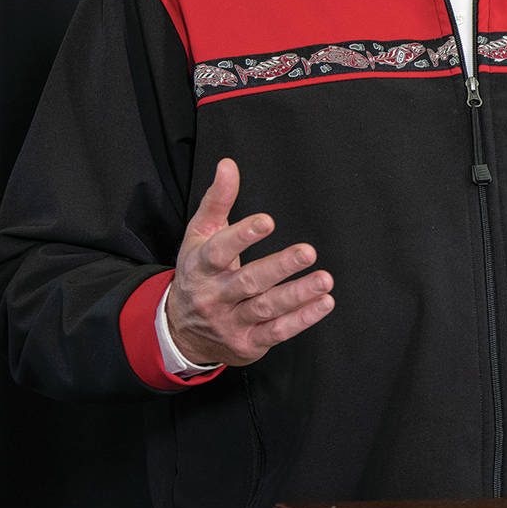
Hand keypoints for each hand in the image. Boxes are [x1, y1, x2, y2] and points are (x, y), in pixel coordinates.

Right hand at [164, 158, 333, 367]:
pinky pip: (278, 331)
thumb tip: (228, 164)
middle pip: (248, 281)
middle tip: (308, 251)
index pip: (219, 251)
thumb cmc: (199, 273)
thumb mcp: (200, 236)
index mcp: (201, 266)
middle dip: (279, 267)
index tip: (267, 221)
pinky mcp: (249, 343)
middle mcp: (215, 296)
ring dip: (298, 294)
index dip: (241, 236)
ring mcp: (231, 322)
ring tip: (324, 279)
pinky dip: (302, 318)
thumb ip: (217, 201)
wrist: (181, 331)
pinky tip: (323, 303)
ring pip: (266, 308)